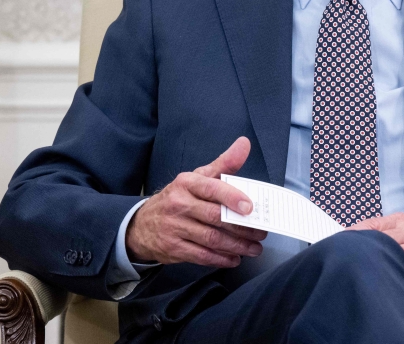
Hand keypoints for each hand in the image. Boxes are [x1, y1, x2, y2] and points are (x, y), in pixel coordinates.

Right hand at [125, 136, 266, 267]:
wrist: (142, 225)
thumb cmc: (178, 198)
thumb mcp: (197, 177)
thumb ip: (223, 164)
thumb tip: (244, 144)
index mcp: (187, 183)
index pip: (211, 188)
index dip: (232, 198)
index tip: (251, 207)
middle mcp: (178, 204)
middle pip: (215, 217)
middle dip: (242, 227)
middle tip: (261, 233)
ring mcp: (174, 227)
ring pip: (212, 239)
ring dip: (237, 246)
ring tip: (254, 248)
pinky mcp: (173, 248)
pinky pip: (202, 255)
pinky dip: (221, 258)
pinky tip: (235, 258)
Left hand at [350, 213, 403, 295]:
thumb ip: (383, 236)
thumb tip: (352, 242)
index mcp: (401, 222)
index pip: (372, 225)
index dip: (354, 235)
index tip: (338, 244)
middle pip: (382, 238)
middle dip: (363, 249)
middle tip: (346, 259)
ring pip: (397, 252)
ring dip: (380, 262)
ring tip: (363, 270)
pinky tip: (392, 283)